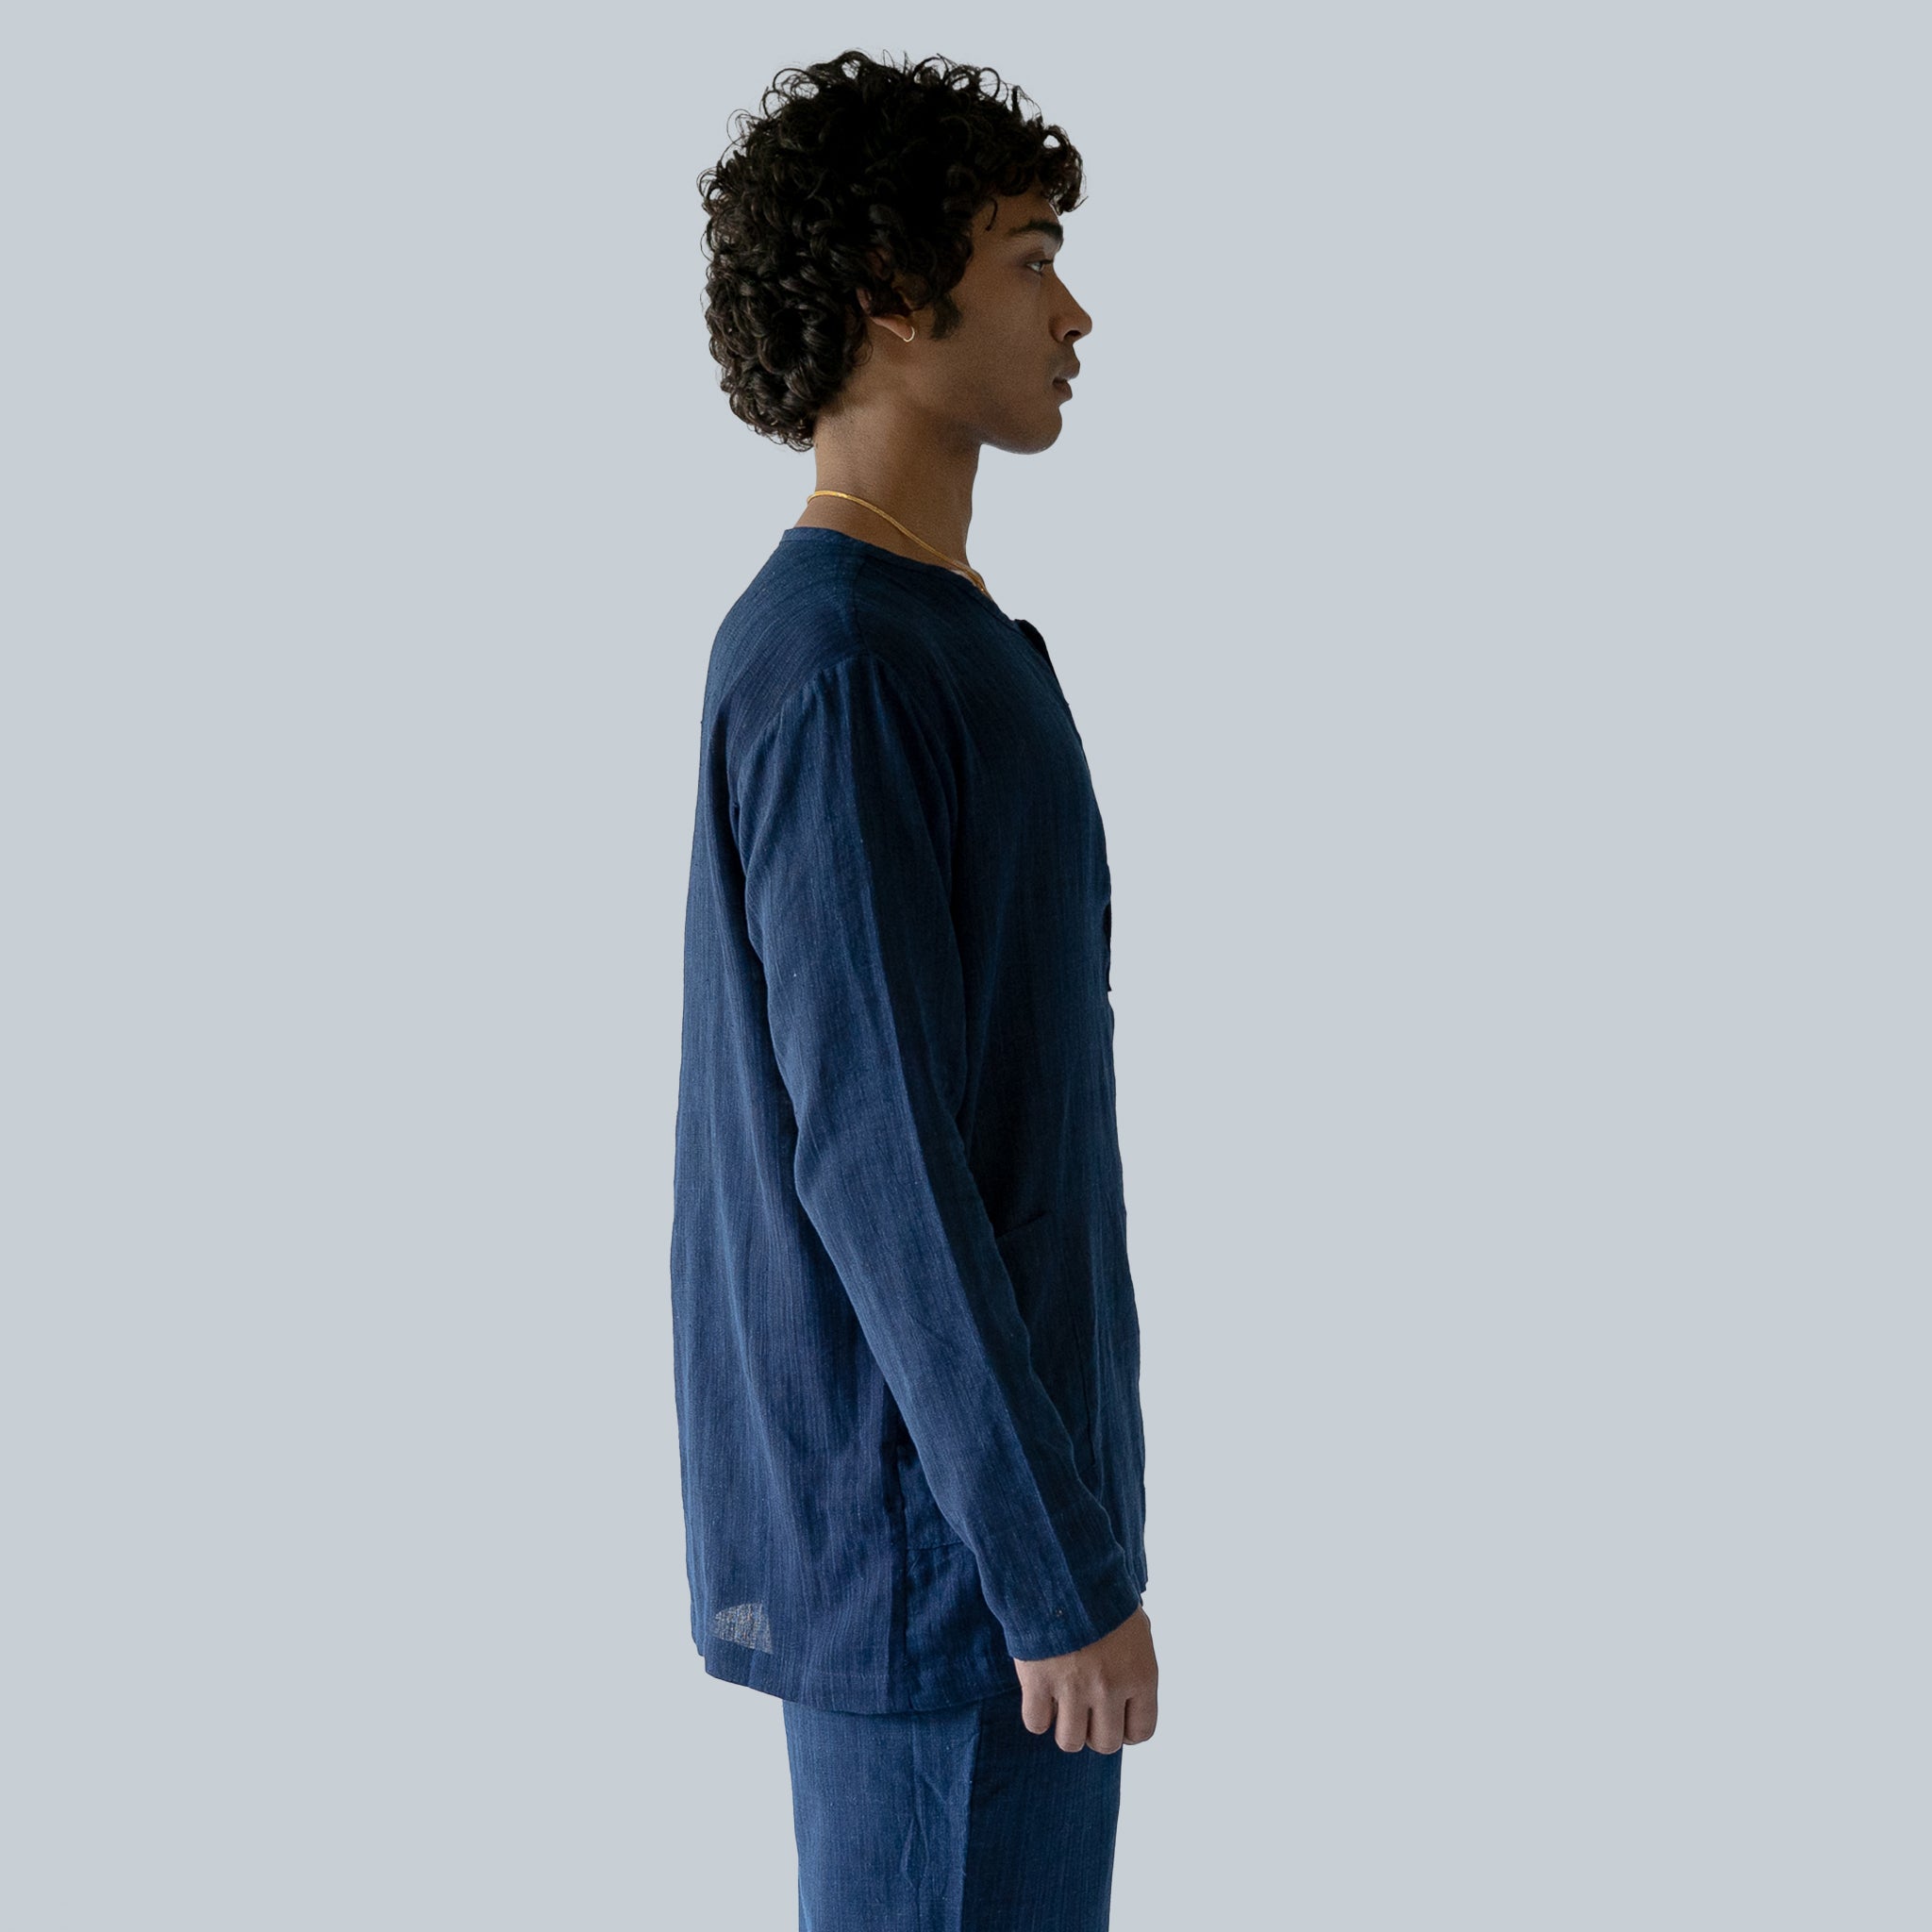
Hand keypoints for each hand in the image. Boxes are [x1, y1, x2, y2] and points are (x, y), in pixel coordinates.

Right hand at [1012, 1604, 1157, 1753]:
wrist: (1063, 1569)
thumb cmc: (1102, 1596)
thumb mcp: (1136, 1629)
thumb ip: (1135, 1668)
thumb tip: (1130, 1698)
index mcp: (1141, 1675)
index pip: (1141, 1732)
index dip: (1126, 1730)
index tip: (1114, 1718)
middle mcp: (1110, 1688)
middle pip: (1105, 1744)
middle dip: (1095, 1732)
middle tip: (1086, 1712)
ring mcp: (1073, 1688)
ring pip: (1070, 1741)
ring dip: (1066, 1728)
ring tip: (1062, 1705)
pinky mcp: (1038, 1682)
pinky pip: (1036, 1723)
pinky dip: (1037, 1715)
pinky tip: (1040, 1695)